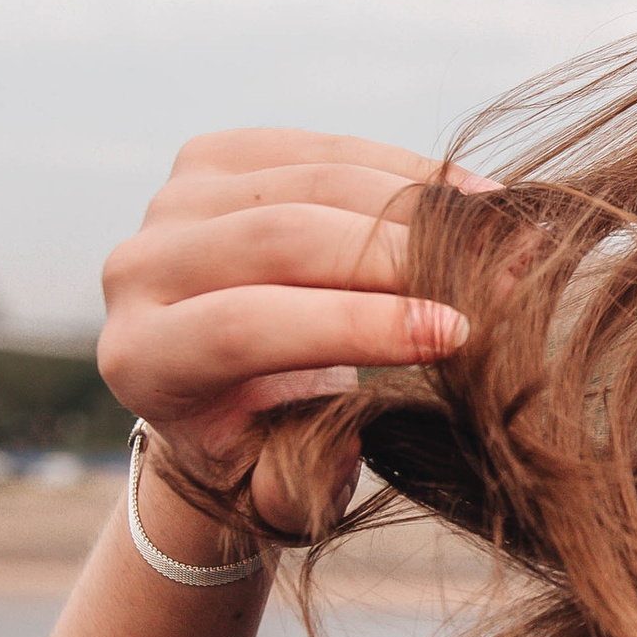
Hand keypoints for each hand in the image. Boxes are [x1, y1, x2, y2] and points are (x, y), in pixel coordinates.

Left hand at [97, 129, 483, 538]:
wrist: (218, 385)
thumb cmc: (260, 446)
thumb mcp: (277, 489)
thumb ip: (307, 477)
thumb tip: (362, 422)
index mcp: (143, 358)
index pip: (245, 326)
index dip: (358, 325)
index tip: (459, 335)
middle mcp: (136, 270)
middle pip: (279, 239)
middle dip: (400, 259)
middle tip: (497, 280)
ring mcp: (171, 201)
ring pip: (310, 181)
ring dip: (417, 204)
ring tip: (500, 235)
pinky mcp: (212, 156)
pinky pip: (322, 147)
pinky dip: (404, 170)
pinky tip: (470, 199)